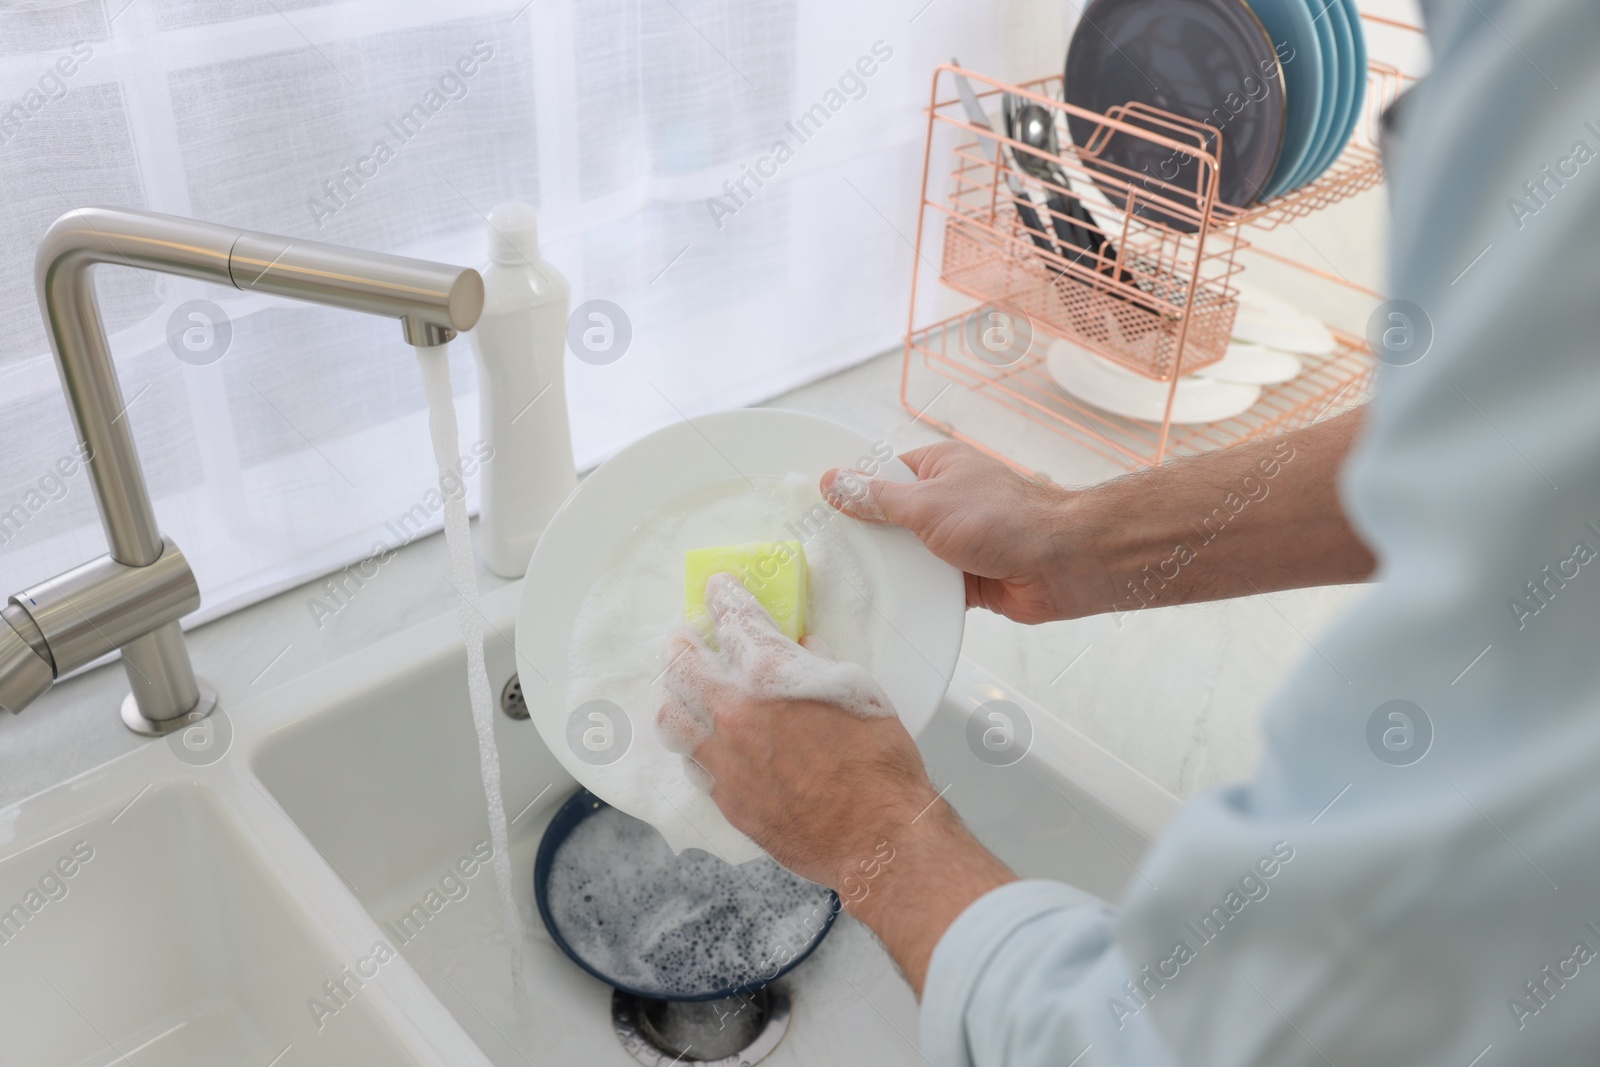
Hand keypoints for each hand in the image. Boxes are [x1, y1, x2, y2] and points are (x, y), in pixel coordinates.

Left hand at [656, 573, 933, 887]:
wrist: (877, 837)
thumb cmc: (878, 765)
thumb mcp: (858, 690)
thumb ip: (819, 662)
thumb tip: (802, 648)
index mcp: (770, 675)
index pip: (734, 621)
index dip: (724, 598)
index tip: (718, 589)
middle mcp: (735, 714)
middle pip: (684, 666)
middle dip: (682, 643)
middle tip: (684, 637)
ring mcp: (724, 760)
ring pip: (673, 718)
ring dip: (674, 695)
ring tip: (679, 689)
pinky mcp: (725, 798)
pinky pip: (691, 762)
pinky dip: (693, 743)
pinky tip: (700, 740)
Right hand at [821, 441, 1087, 622]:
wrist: (1063, 564)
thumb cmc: (1003, 520)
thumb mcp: (927, 504)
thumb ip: (877, 498)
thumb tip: (833, 481)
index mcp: (939, 468)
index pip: (883, 476)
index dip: (853, 493)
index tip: (817, 513)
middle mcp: (947, 501)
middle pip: (891, 520)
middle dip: (868, 539)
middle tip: (823, 557)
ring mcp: (957, 541)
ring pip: (909, 557)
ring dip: (892, 572)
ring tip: (844, 587)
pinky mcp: (967, 578)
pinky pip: (928, 588)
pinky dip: (914, 597)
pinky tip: (882, 609)